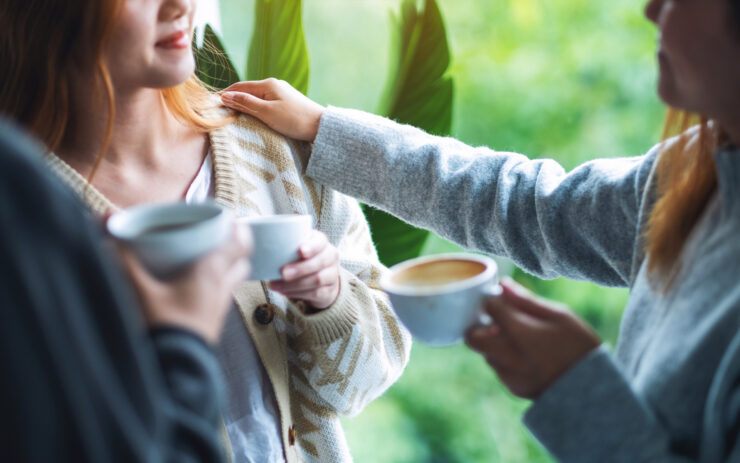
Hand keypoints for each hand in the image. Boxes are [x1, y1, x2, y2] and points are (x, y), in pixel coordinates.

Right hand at [117, 224, 251, 343]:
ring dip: (225, 266)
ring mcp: (220, 307)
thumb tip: (107, 237)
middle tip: (215, 235)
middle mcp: (222, 288)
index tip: (229, 217)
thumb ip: (123, 262)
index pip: (239, 243)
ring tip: (204, 258)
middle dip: (232, 246)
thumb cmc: (162, 328)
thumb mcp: (139, 291)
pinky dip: (215, 285)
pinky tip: (193, 287)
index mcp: (212, 272)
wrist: (174, 372)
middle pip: (241, 260)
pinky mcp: (213, 323)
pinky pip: (221, 296)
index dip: (238, 228)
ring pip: (233, 279)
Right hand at [220, 78, 324, 141]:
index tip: (212, 103)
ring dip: (244, 105)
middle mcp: (275, 86)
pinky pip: (265, 103)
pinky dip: (255, 109)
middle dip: (233, 99)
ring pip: (257, 98)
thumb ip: (246, 103)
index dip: (225, 94)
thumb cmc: (294, 120)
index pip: (240, 87)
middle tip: (219, 110)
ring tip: (232, 115)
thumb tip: (225, 96)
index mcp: (268, 84)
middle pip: (248, 91)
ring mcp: (282, 94)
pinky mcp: (287, 104)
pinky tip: (252, 116)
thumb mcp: (266, 112)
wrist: (320, 127)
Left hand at [269, 230, 339, 309]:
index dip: (311, 247)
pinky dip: (297, 293)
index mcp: (322, 242)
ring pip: (317, 279)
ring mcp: (332, 274)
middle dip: (300, 268)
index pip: (320, 242)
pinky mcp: (329, 290)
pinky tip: (283, 291)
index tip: (300, 250)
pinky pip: (315, 293)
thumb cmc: (302, 259)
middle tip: (283, 273)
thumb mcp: (297, 248)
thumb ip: (287, 246)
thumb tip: (263, 249)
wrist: (322, 278)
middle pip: (318, 262)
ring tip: (276, 285)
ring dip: (294, 284)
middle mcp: (330, 256)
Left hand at [465, 278, 600, 398]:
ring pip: (485, 353)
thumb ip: (527, 301)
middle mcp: (509, 355)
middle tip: (498, 322)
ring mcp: (510, 375)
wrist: (596, 390)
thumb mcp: (561, 316)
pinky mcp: (514, 388)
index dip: (493, 300)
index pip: (489, 307)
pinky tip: (528, 358)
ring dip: (494, 344)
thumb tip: (502, 285)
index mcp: (520, 332)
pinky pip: (499, 369)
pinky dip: (506, 360)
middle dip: (480, 326)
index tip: (501, 300)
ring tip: (520, 340)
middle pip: (472, 336)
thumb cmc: (580, 346)